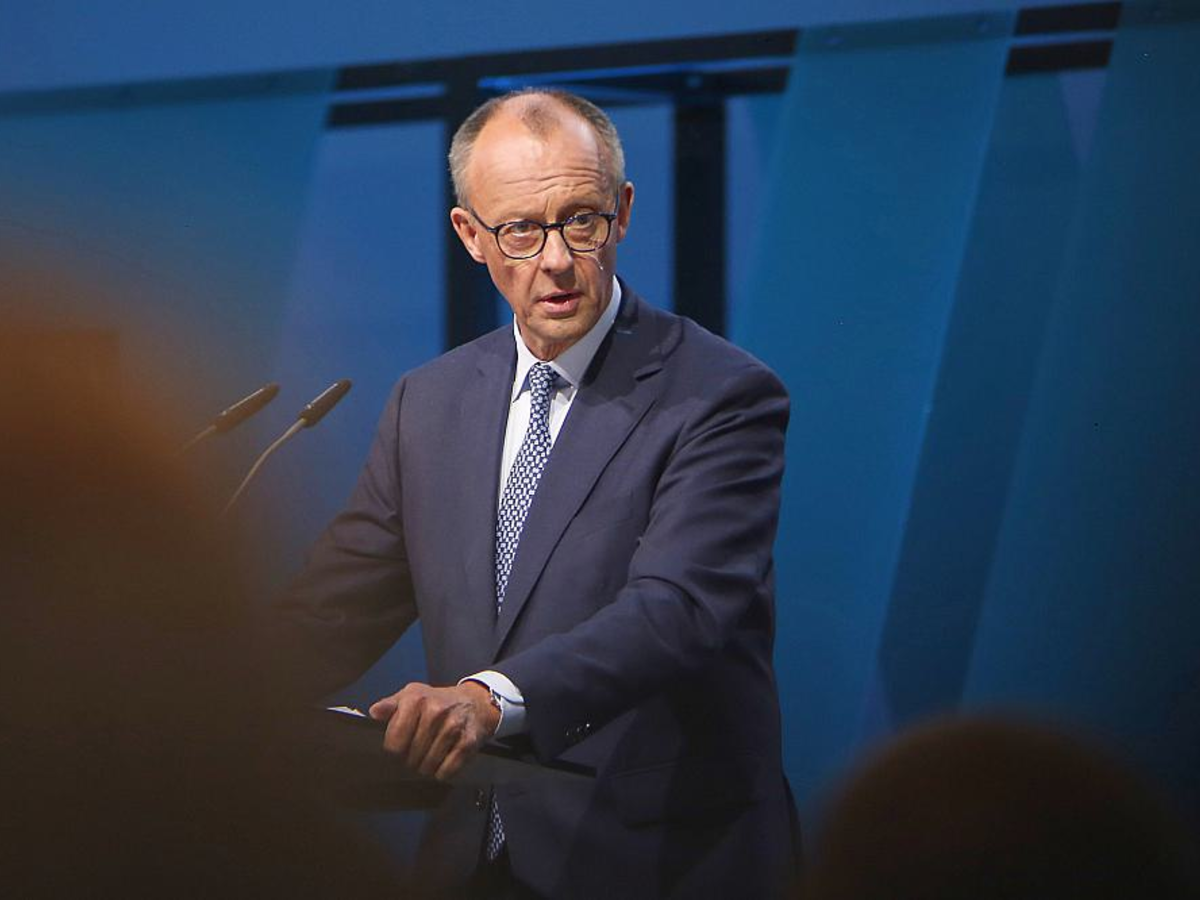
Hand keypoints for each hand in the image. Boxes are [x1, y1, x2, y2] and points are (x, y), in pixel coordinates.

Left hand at [367, 681, 499, 780]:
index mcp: (416, 699)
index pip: (394, 742)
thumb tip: (374, 713)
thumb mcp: (412, 695)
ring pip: (427, 766)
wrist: (475, 702)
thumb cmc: (439, 701)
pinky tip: (443, 760)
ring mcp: (453, 727)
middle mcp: (435, 711)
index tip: (399, 748)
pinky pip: (446, 771)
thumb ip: (390, 704)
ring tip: (429, 756)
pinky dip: (442, 772)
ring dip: (426, 767)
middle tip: (416, 753)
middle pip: (410, 757)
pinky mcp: (468, 742)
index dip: (394, 750)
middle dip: (410, 760)